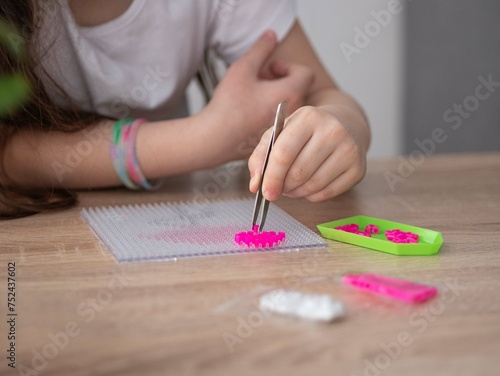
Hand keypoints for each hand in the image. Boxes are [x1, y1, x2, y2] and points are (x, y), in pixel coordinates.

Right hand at [201, 30, 313, 159]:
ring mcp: (286, 130)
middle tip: (258, 81)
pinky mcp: (276, 141)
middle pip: (298, 90)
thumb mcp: (243, 68)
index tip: (269, 70)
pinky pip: (281, 123)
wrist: (215, 140)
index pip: (306, 73)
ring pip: (289, 107)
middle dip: (280, 81)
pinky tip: (251, 115)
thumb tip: (272, 34)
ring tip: (253, 98)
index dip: (288, 67)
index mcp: (291, 94)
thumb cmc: (229, 105)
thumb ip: (261, 48)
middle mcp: (294, 114)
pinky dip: (271, 115)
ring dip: (276, 97)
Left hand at [248, 105, 366, 201]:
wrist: (345, 124)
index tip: (264, 192)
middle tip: (278, 188)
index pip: (284, 153)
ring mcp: (349, 149)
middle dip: (283, 186)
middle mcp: (333, 130)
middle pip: (298, 173)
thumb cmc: (305, 131)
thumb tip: (255, 185)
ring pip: (313, 186)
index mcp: (308, 117)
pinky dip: (312, 195)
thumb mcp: (280, 133)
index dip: (271, 177)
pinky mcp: (358, 168)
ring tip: (292, 186)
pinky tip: (309, 186)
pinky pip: (327, 193)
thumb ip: (261, 156)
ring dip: (296, 193)